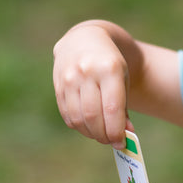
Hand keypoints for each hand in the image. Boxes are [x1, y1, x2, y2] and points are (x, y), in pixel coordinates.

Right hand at [53, 22, 132, 147]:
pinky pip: (67, 114)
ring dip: (91, 133)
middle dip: (104, 135)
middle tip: (111, 141)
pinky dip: (79, 126)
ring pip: (78, 118)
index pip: (112, 108)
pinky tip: (88, 126)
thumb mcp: (123, 80)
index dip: (116, 131)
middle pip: (93, 116)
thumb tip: (125, 135)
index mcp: (109, 69)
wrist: (84, 40)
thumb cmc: (110, 65)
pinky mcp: (58, 85)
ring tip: (101, 135)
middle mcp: (86, 72)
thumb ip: (123, 108)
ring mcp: (69, 78)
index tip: (121, 143)